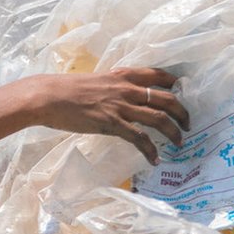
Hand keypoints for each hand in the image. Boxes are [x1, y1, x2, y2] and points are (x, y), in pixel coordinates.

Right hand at [29, 68, 190, 164]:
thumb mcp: (91, 81)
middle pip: (167, 98)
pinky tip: (154, 159)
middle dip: (182, 112)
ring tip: (179, 142)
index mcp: (121, 75)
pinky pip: (140, 138)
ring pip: (159, 118)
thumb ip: (107, 87)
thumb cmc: (61, 89)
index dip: (174, 83)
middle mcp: (126, 89)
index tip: (181, 92)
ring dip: (174, 132)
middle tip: (187, 123)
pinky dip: (150, 150)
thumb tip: (110, 97)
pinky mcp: (112, 124)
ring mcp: (120, 106)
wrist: (46, 97)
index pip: (157, 74)